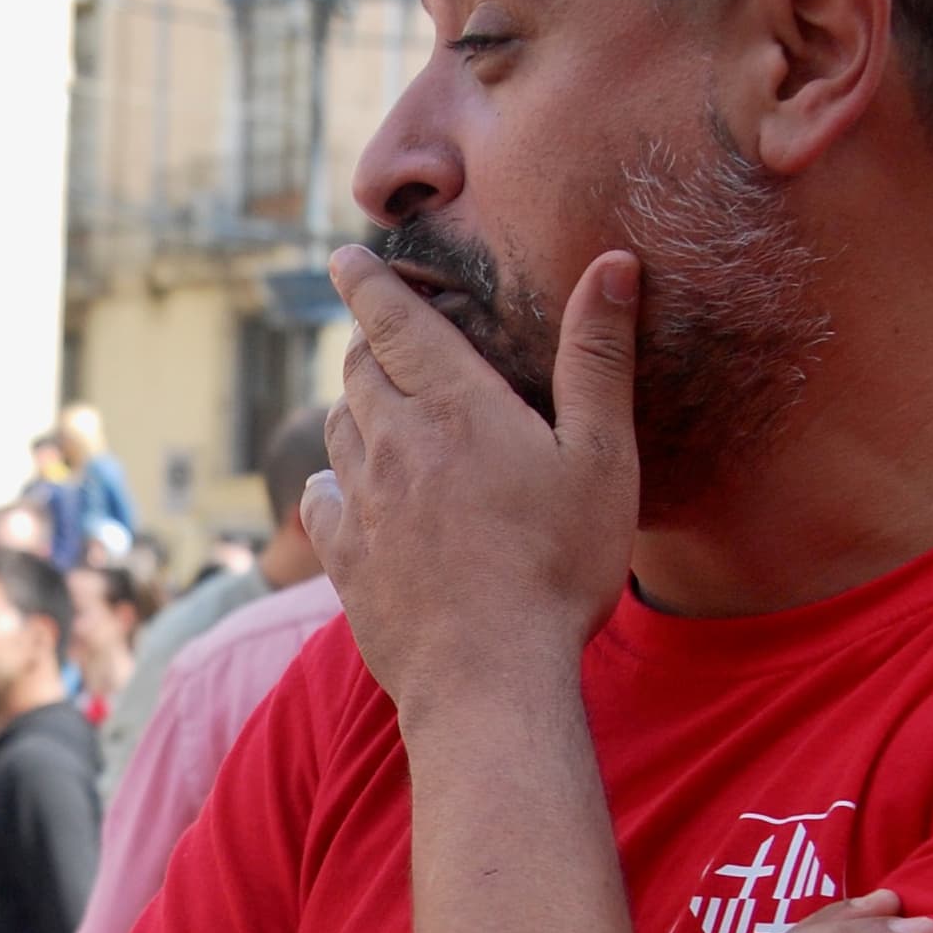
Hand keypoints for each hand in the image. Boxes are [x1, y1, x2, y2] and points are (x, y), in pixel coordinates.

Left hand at [305, 245, 640, 702]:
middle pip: (359, 369)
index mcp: (455, 407)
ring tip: (377, 407)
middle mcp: (393, 443)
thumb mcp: (602, 458)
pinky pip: (320, 497)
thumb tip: (612, 264)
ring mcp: (361, 503)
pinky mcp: (342, 558)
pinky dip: (331, 479)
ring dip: (355, 407)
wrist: (488, 677)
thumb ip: (598, 360)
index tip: (344, 255)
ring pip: (338, 428)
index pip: (395, 320)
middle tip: (382, 333)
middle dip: (368, 341)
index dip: (367, 281)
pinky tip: (347, 488)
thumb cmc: (558, 567)